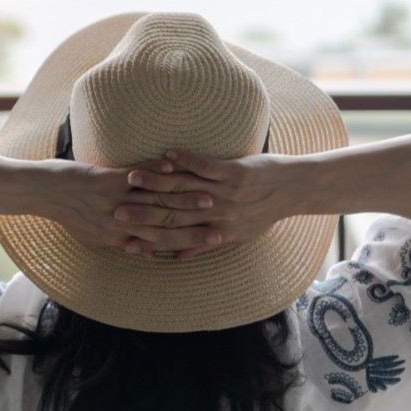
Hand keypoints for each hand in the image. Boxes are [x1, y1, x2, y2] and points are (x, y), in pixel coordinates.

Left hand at [41, 158, 223, 255]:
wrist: (40, 193)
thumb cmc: (67, 213)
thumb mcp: (93, 236)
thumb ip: (118, 241)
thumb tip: (140, 248)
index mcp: (116, 239)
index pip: (159, 244)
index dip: (188, 244)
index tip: (213, 242)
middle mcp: (117, 225)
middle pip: (163, 228)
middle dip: (195, 227)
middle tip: (223, 225)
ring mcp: (111, 203)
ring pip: (154, 204)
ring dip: (183, 199)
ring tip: (210, 196)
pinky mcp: (104, 182)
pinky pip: (134, 178)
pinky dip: (156, 173)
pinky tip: (175, 167)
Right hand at [114, 149, 295, 258]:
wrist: (296, 189)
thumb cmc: (264, 213)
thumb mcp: (237, 236)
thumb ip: (204, 245)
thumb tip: (175, 258)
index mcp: (217, 232)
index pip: (176, 237)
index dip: (149, 238)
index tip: (124, 239)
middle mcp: (219, 215)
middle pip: (174, 214)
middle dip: (143, 212)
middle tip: (115, 211)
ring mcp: (227, 193)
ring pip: (186, 188)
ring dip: (158, 182)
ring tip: (133, 178)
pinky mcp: (236, 172)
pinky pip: (207, 165)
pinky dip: (187, 158)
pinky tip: (167, 152)